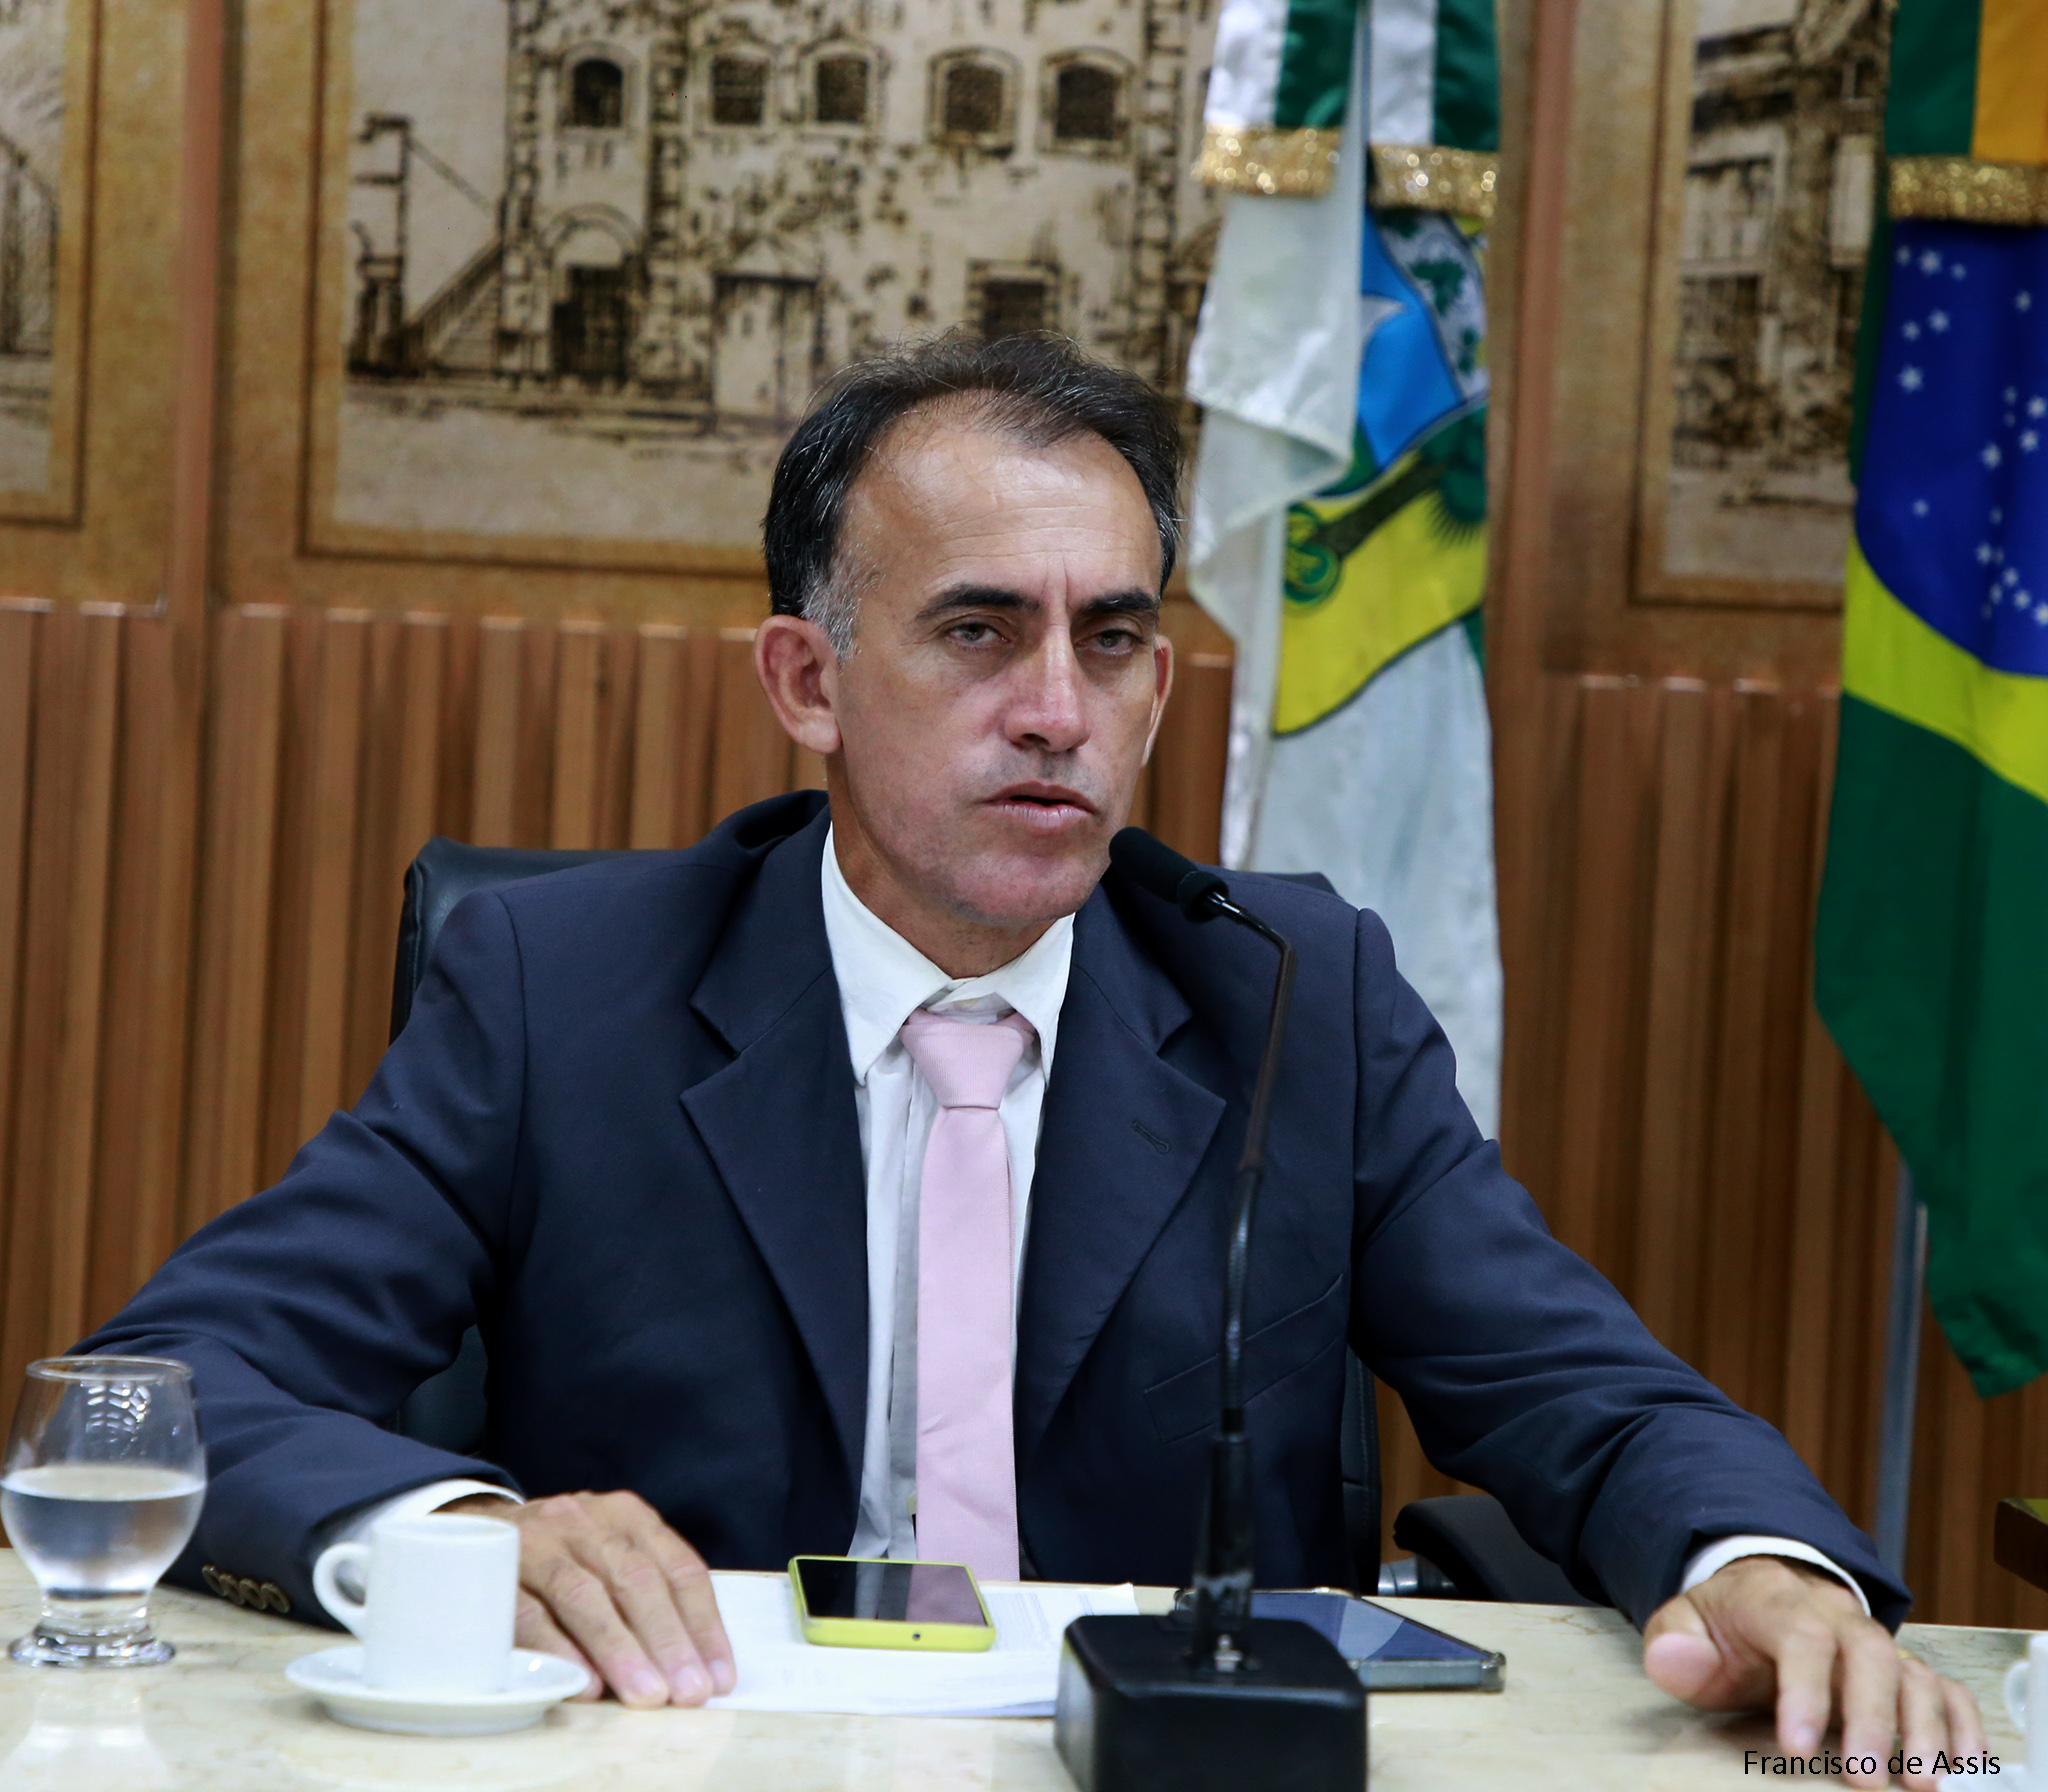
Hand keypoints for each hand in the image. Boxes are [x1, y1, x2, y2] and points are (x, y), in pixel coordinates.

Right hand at [441, 1490, 734, 1708]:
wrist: (472, 1529)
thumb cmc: (560, 1556)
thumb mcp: (608, 1555)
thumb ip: (644, 1598)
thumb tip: (689, 1669)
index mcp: (627, 1516)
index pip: (678, 1568)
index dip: (703, 1625)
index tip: (717, 1677)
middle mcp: (586, 1520)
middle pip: (635, 1580)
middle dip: (666, 1641)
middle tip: (686, 1693)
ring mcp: (537, 1541)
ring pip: (584, 1595)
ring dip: (618, 1650)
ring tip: (645, 1695)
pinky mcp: (494, 1569)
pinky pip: (527, 1611)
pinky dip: (558, 1649)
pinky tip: (582, 1684)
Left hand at [1643, 1555, 1984, 1789]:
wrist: (1758, 1592)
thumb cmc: (1722, 1625)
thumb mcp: (1683, 1626)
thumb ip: (1674, 1645)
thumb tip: (1675, 1659)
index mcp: (1776, 1601)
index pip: (1798, 1636)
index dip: (1803, 1690)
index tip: (1797, 1747)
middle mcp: (1835, 1615)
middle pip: (1868, 1652)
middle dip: (1872, 1716)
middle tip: (1865, 1777)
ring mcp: (1874, 1639)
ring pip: (1912, 1670)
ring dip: (1924, 1726)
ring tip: (1922, 1782)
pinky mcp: (1902, 1666)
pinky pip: (1944, 1683)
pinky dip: (1961, 1719)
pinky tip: (1965, 1762)